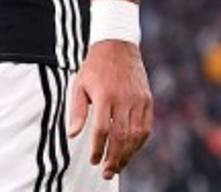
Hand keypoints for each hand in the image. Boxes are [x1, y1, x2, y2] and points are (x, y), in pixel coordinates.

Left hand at [68, 40, 152, 179]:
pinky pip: (145, 127)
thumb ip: (77, 111)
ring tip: (118, 167)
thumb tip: (72, 135)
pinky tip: (130, 151)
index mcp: (104, 95)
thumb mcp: (79, 85)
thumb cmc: (94, 68)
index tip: (93, 160)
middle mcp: (123, 99)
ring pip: (136, 135)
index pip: (103, 129)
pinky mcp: (147, 101)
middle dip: (114, 158)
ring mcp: (138, 100)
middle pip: (121, 136)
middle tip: (107, 172)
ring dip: (127, 154)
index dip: (98, 148)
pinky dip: (139, 143)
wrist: (117, 47)